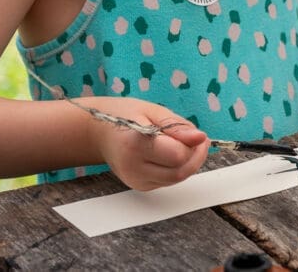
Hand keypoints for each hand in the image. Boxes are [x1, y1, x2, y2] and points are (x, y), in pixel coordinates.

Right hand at [86, 98, 208, 189]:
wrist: (97, 132)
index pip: (177, 155)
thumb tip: (200, 138)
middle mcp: (133, 167)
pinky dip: (177, 168)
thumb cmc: (124, 116)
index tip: (199, 134)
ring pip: (176, 179)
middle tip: (199, 140)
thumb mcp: (152, 111)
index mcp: (135, 144)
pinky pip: (168, 181)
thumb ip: (177, 126)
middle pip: (179, 172)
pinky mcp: (139, 186)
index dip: (194, 145)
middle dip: (196, 156)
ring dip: (189, 163)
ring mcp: (135, 180)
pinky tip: (172, 154)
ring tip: (185, 144)